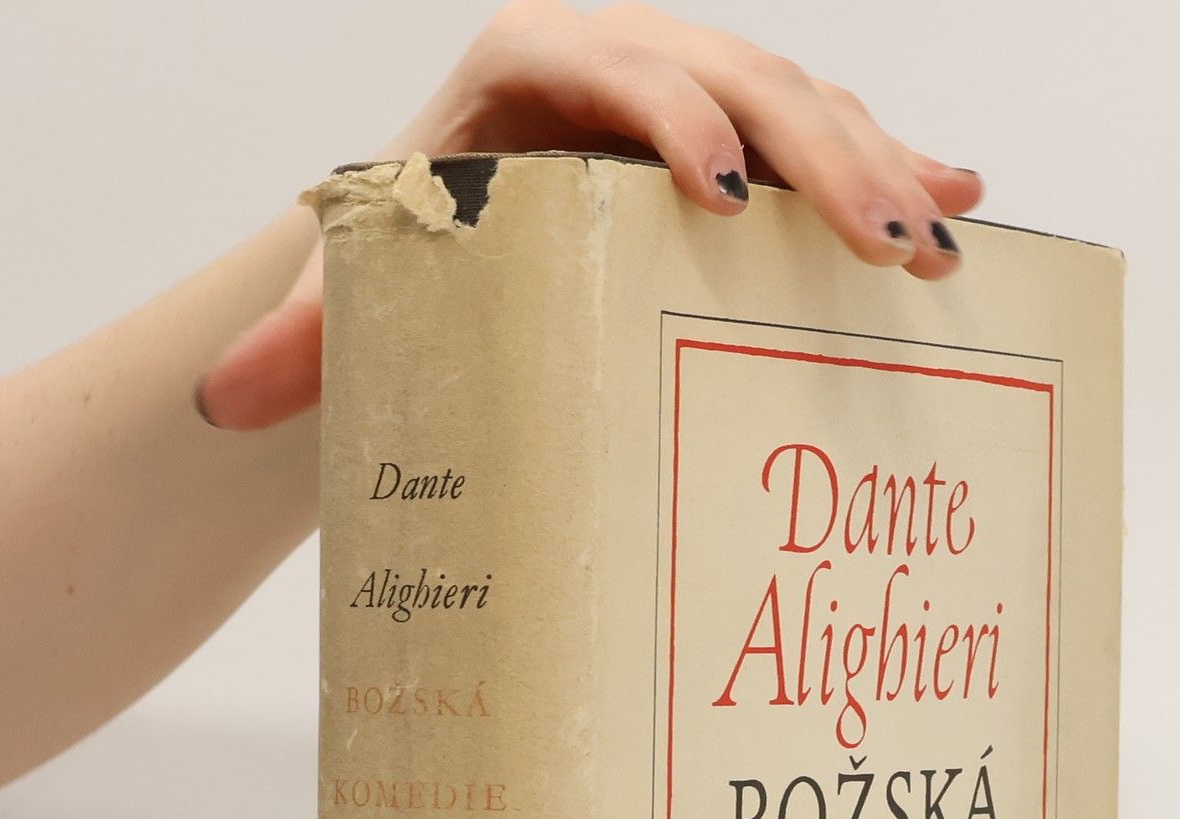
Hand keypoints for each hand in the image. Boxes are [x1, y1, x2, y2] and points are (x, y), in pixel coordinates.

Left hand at [195, 0, 982, 429]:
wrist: (442, 260)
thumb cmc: (403, 273)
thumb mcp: (350, 303)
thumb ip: (296, 340)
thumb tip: (224, 393)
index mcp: (522, 77)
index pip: (608, 65)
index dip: (670, 112)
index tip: (716, 193)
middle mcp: (616, 70)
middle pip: (733, 76)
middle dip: (814, 152)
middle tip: (878, 236)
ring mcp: (686, 104)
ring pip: (795, 103)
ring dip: (873, 165)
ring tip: (931, 240)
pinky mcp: (732, 154)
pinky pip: (817, 143)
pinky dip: (888, 167)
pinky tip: (956, 200)